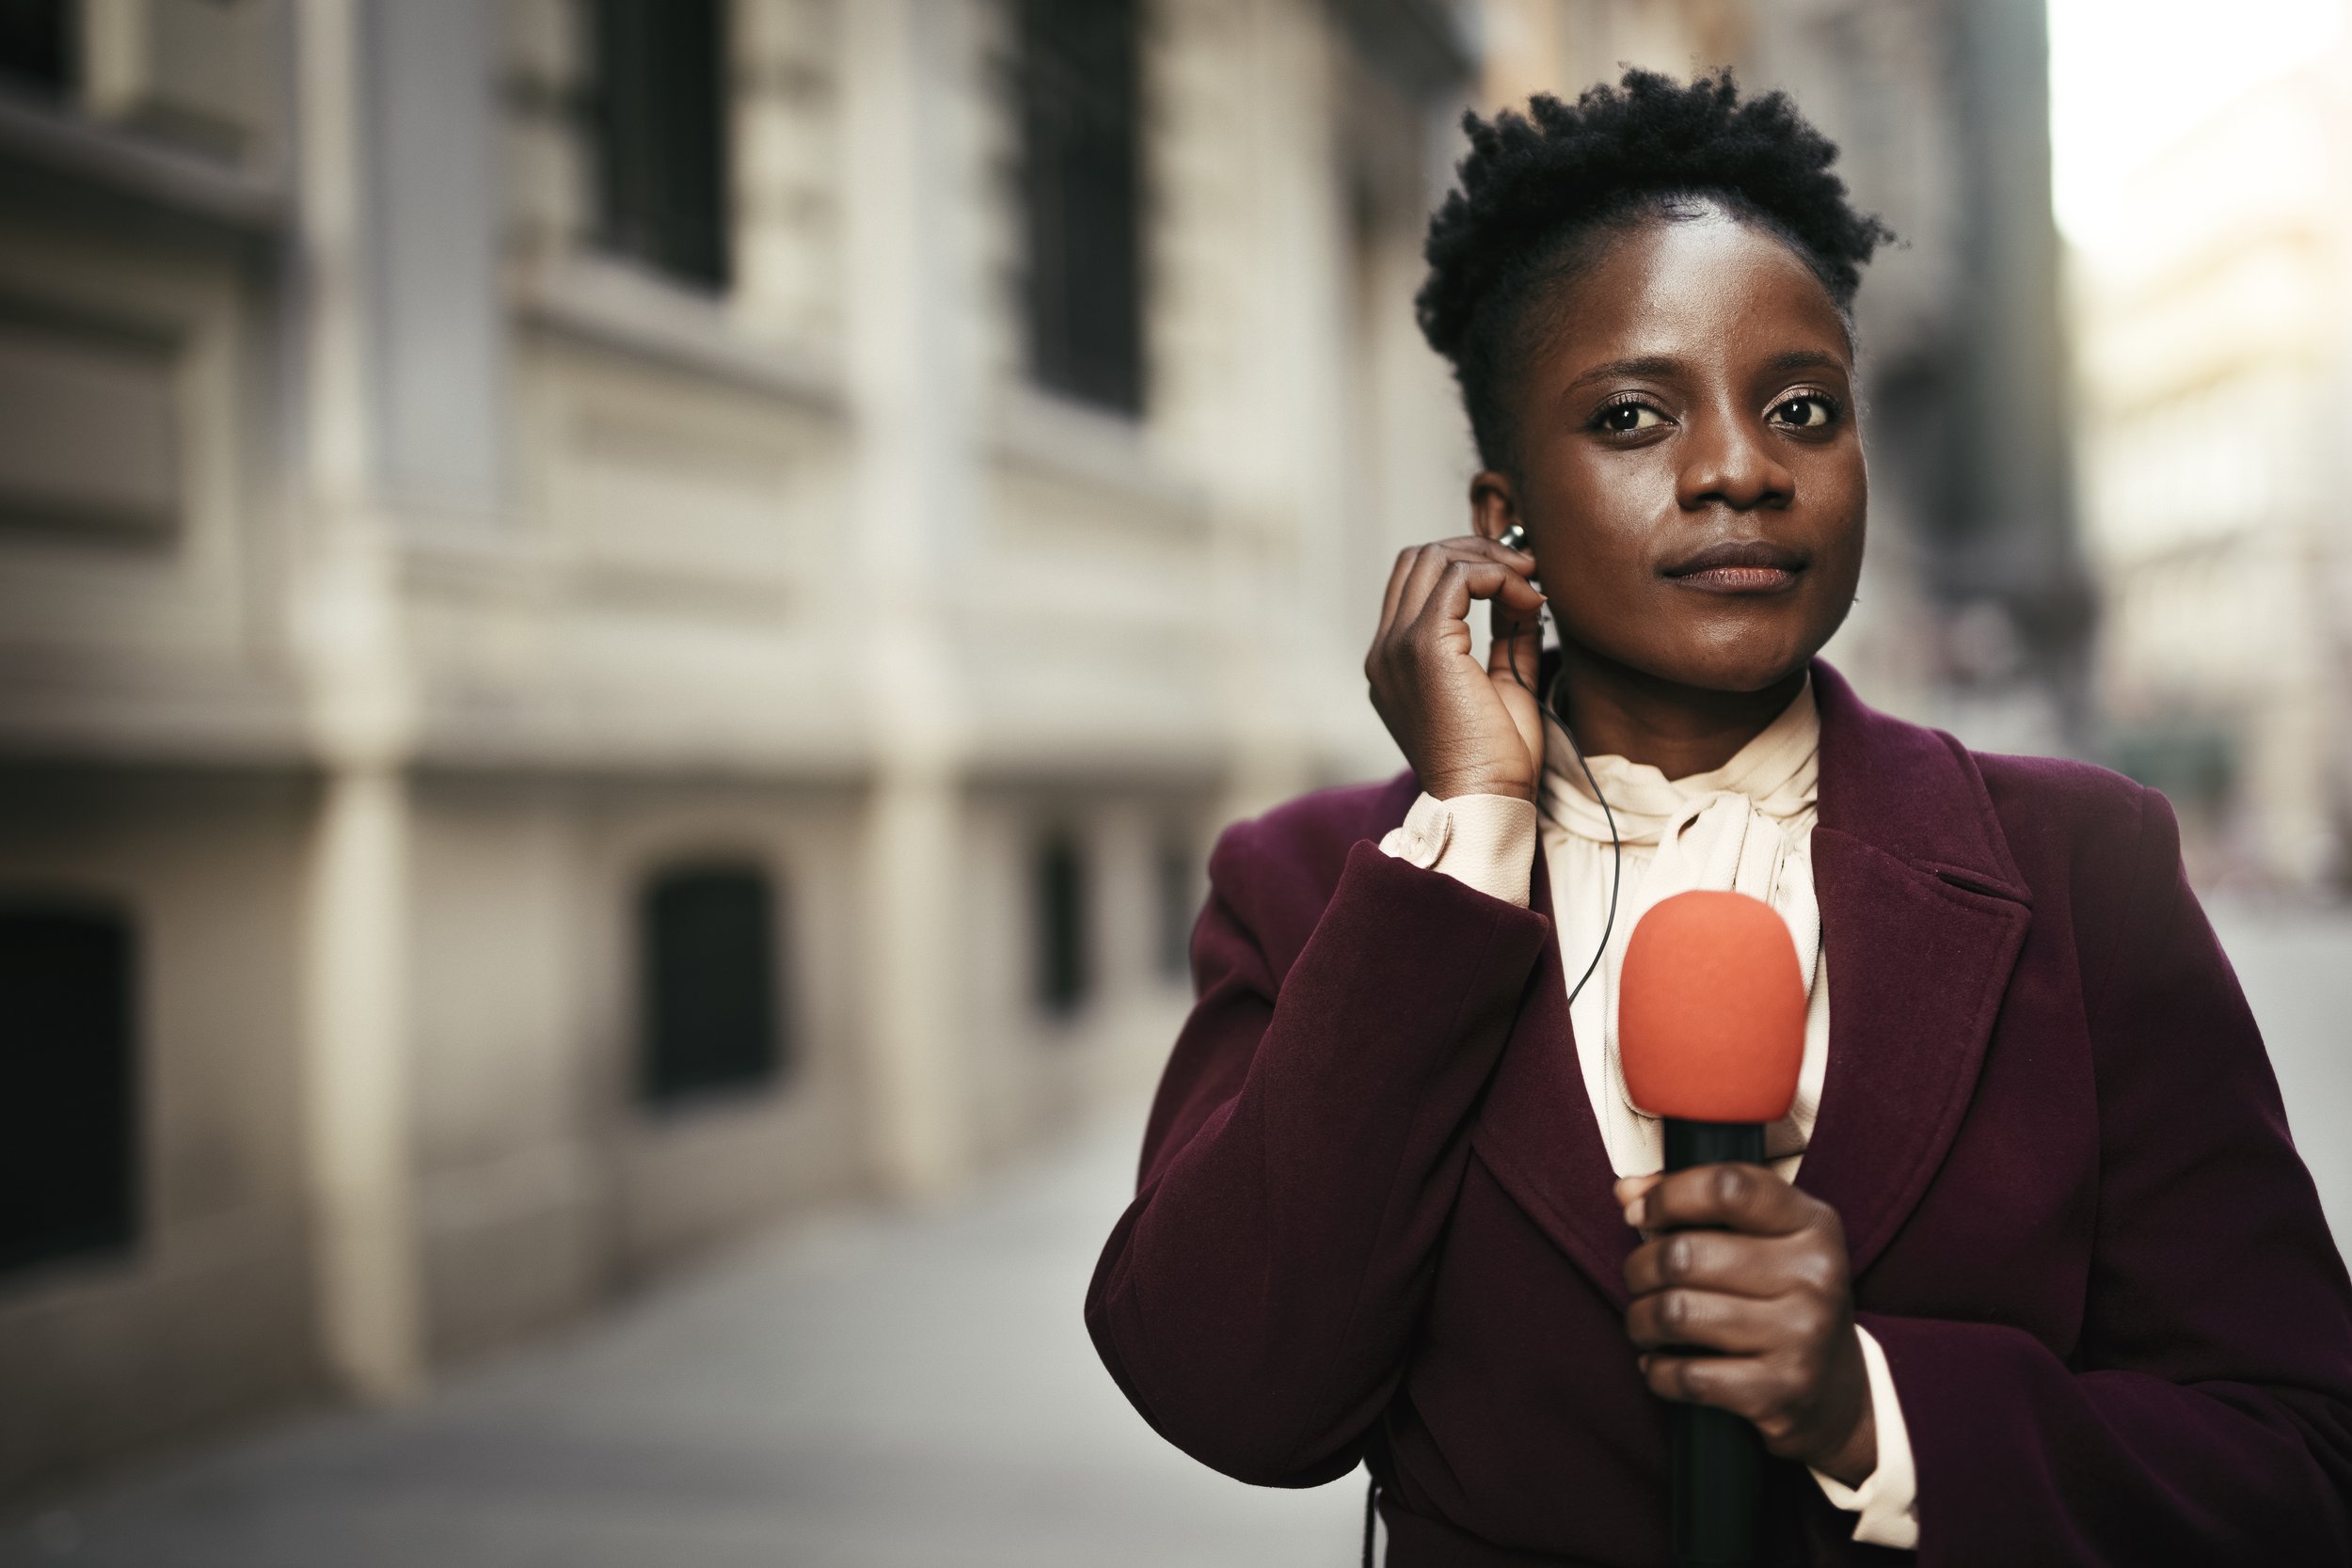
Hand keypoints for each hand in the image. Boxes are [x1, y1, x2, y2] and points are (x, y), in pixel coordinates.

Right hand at [1364, 536, 1547, 800]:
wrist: (1486, 799)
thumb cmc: (1497, 761)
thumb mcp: (1502, 684)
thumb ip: (1504, 636)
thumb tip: (1523, 593)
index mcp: (1394, 663)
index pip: (1416, 583)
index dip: (1468, 566)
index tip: (1518, 580)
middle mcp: (1385, 651)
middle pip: (1418, 558)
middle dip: (1477, 551)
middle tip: (1526, 569)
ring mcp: (1397, 647)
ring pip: (1433, 558)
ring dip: (1490, 558)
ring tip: (1530, 579)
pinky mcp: (1424, 647)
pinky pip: (1458, 578)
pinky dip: (1498, 575)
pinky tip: (1528, 598)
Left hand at [1617, 1165, 1876, 1485]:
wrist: (1836, 1390)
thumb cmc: (1783, 1298)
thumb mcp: (1762, 1239)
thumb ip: (1696, 1204)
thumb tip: (1627, 1191)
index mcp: (1812, 1224)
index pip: (1727, 1187)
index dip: (1667, 1195)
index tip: (1640, 1213)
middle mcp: (1814, 1276)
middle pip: (1683, 1254)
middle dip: (1639, 1267)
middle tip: (1640, 1279)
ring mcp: (1801, 1336)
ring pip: (1675, 1313)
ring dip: (1640, 1319)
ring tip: (1645, 1322)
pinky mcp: (1779, 1391)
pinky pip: (1686, 1375)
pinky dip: (1657, 1370)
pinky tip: (1660, 1363)